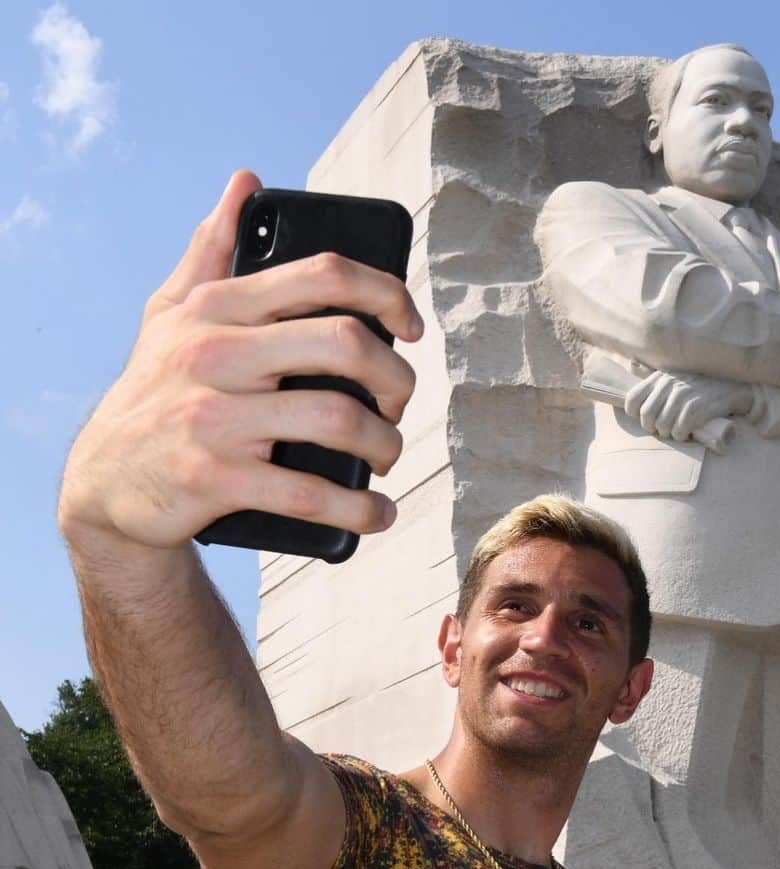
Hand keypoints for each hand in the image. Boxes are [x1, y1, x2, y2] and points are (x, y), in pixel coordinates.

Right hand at [57, 171, 423, 550]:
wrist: (105, 481)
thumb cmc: (154, 388)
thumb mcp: (169, 312)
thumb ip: (211, 249)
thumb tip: (246, 181)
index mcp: (217, 308)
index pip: (323, 276)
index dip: (385, 293)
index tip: (410, 327)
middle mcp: (214, 354)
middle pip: (344, 345)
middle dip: (396, 378)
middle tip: (399, 404)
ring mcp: (213, 419)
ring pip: (337, 420)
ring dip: (384, 445)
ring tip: (386, 455)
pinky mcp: (215, 480)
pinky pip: (308, 493)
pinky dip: (357, 508)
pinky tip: (376, 512)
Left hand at [625, 370, 755, 440]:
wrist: (732, 387)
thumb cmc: (699, 385)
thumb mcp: (675, 375)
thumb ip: (655, 376)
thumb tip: (631, 364)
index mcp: (660, 377)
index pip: (632, 399)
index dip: (635, 415)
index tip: (646, 419)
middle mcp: (669, 384)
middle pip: (646, 416)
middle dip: (652, 428)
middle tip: (662, 429)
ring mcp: (683, 395)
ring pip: (662, 426)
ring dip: (668, 434)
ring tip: (676, 431)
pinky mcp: (696, 407)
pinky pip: (679, 430)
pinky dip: (681, 436)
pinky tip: (687, 433)